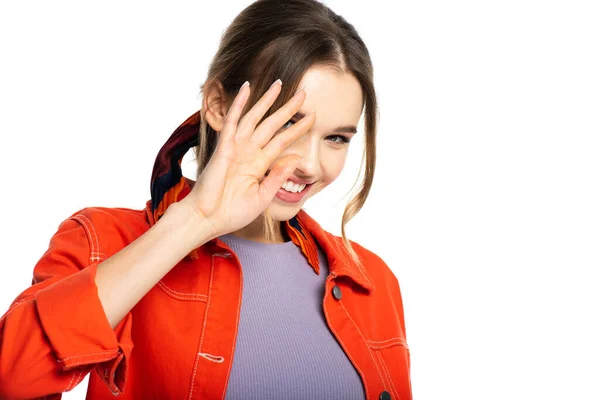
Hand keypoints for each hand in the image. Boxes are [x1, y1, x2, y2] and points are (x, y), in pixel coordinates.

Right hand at [179, 80, 315, 239]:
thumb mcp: (262, 196)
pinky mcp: (223, 147)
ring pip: (255, 118)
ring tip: (280, 83)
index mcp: (259, 164)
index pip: (282, 141)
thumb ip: (278, 176)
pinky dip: (239, 103)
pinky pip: (233, 121)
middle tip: (303, 93)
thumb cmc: (232, 212)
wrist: (208, 219)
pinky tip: (246, 87)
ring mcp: (236, 148)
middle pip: (271, 124)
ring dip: (267, 100)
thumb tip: (297, 156)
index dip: (297, 129)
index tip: (313, 117)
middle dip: (287, 108)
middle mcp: (248, 152)